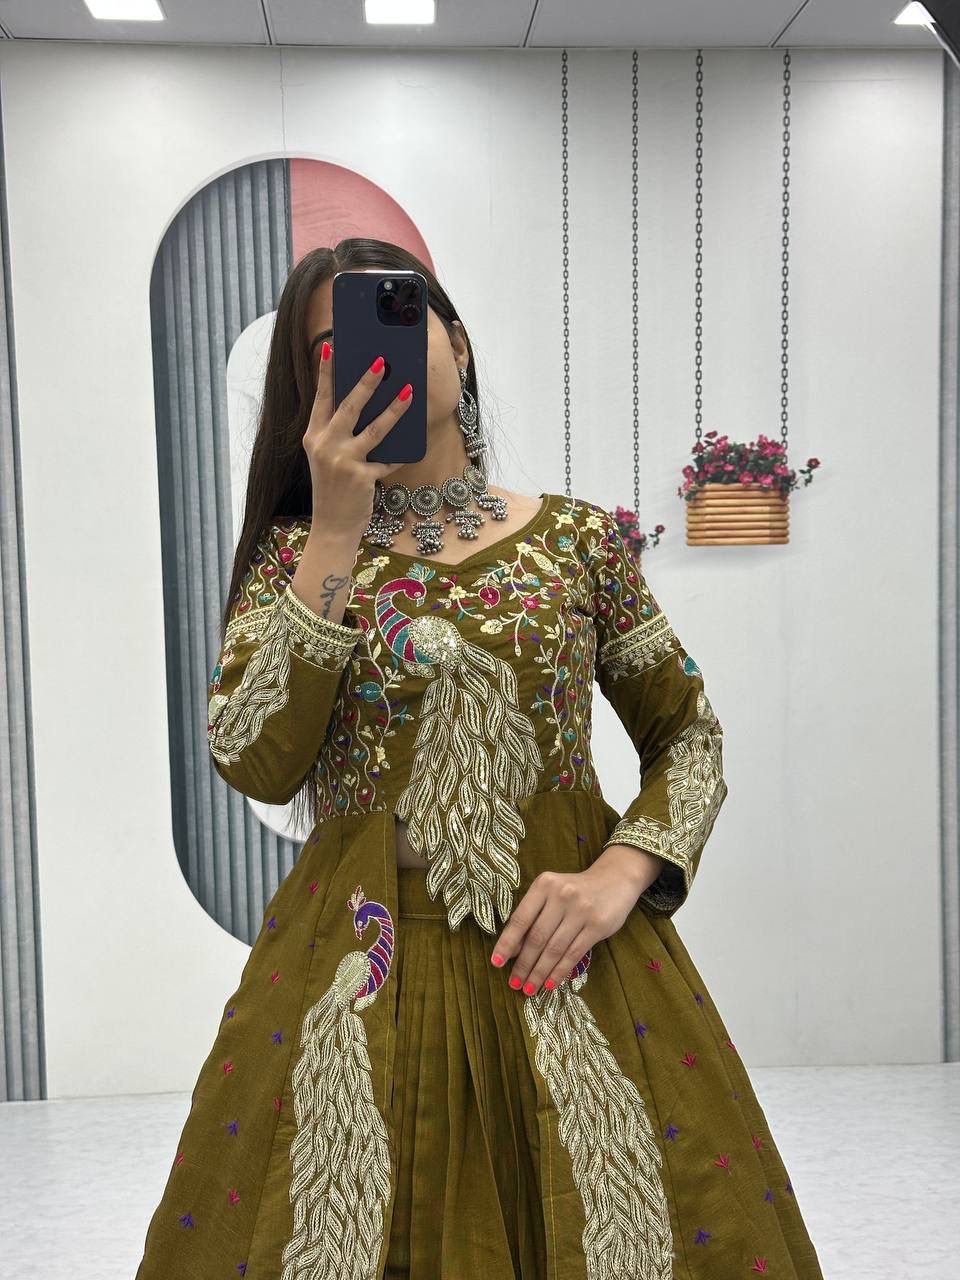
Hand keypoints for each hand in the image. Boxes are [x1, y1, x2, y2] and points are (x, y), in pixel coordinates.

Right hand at [304, 340, 412, 537]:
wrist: (332, 527)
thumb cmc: (334, 489)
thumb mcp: (328, 458)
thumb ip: (340, 434)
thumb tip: (367, 406)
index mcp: (313, 437)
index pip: (321, 398)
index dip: (325, 373)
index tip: (330, 348)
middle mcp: (325, 446)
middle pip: (349, 406)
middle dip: (366, 381)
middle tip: (381, 361)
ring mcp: (343, 461)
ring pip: (375, 429)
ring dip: (394, 408)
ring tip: (408, 390)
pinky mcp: (361, 477)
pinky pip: (387, 459)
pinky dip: (400, 455)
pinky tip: (413, 446)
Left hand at [489, 844, 664, 994]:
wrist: (615, 879)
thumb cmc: (574, 890)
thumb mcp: (551, 894)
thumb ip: (532, 916)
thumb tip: (512, 950)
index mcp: (544, 885)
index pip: (520, 919)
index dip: (507, 943)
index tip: (496, 963)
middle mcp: (561, 895)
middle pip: (537, 938)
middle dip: (523, 965)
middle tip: (514, 983)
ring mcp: (581, 910)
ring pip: (554, 949)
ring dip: (539, 973)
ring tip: (529, 989)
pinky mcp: (597, 926)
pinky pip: (573, 954)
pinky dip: (559, 971)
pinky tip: (549, 983)